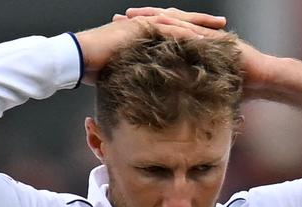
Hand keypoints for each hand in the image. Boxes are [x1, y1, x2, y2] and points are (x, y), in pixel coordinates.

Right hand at [75, 8, 225, 84]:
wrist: (78, 58)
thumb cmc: (94, 68)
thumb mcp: (121, 70)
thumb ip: (135, 74)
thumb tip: (142, 90)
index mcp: (142, 31)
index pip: (172, 30)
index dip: (191, 32)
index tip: (209, 36)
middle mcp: (144, 23)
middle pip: (180, 21)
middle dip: (202, 23)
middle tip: (223, 25)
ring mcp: (142, 23)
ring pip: (178, 22)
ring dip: (199, 26)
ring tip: (219, 30)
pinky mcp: (139, 28)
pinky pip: (167, 29)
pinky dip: (184, 33)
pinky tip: (200, 37)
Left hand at [122, 7, 272, 99]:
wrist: (265, 78)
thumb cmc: (240, 85)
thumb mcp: (206, 86)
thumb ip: (190, 88)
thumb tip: (172, 103)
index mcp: (194, 43)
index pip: (164, 33)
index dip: (144, 32)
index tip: (122, 32)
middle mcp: (199, 34)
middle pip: (167, 22)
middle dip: (143, 19)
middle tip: (120, 18)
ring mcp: (208, 34)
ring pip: (178, 22)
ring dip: (156, 18)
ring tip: (136, 18)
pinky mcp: (217, 38)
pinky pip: (195, 32)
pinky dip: (178, 29)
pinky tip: (162, 26)